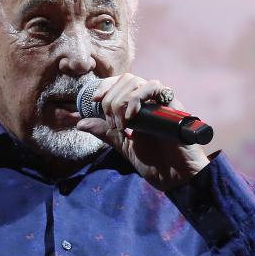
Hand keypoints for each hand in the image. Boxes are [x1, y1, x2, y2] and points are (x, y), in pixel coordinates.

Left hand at [76, 73, 208, 190]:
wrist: (174, 176)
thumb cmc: (154, 162)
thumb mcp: (123, 145)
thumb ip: (104, 132)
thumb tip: (80, 123)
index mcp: (138, 105)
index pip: (119, 82)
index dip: (104, 86)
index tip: (94, 100)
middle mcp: (150, 100)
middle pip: (124, 79)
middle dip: (111, 100)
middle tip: (114, 124)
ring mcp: (161, 101)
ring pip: (136, 81)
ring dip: (121, 100)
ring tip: (123, 125)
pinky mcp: (173, 105)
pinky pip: (155, 87)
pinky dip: (138, 98)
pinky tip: (133, 116)